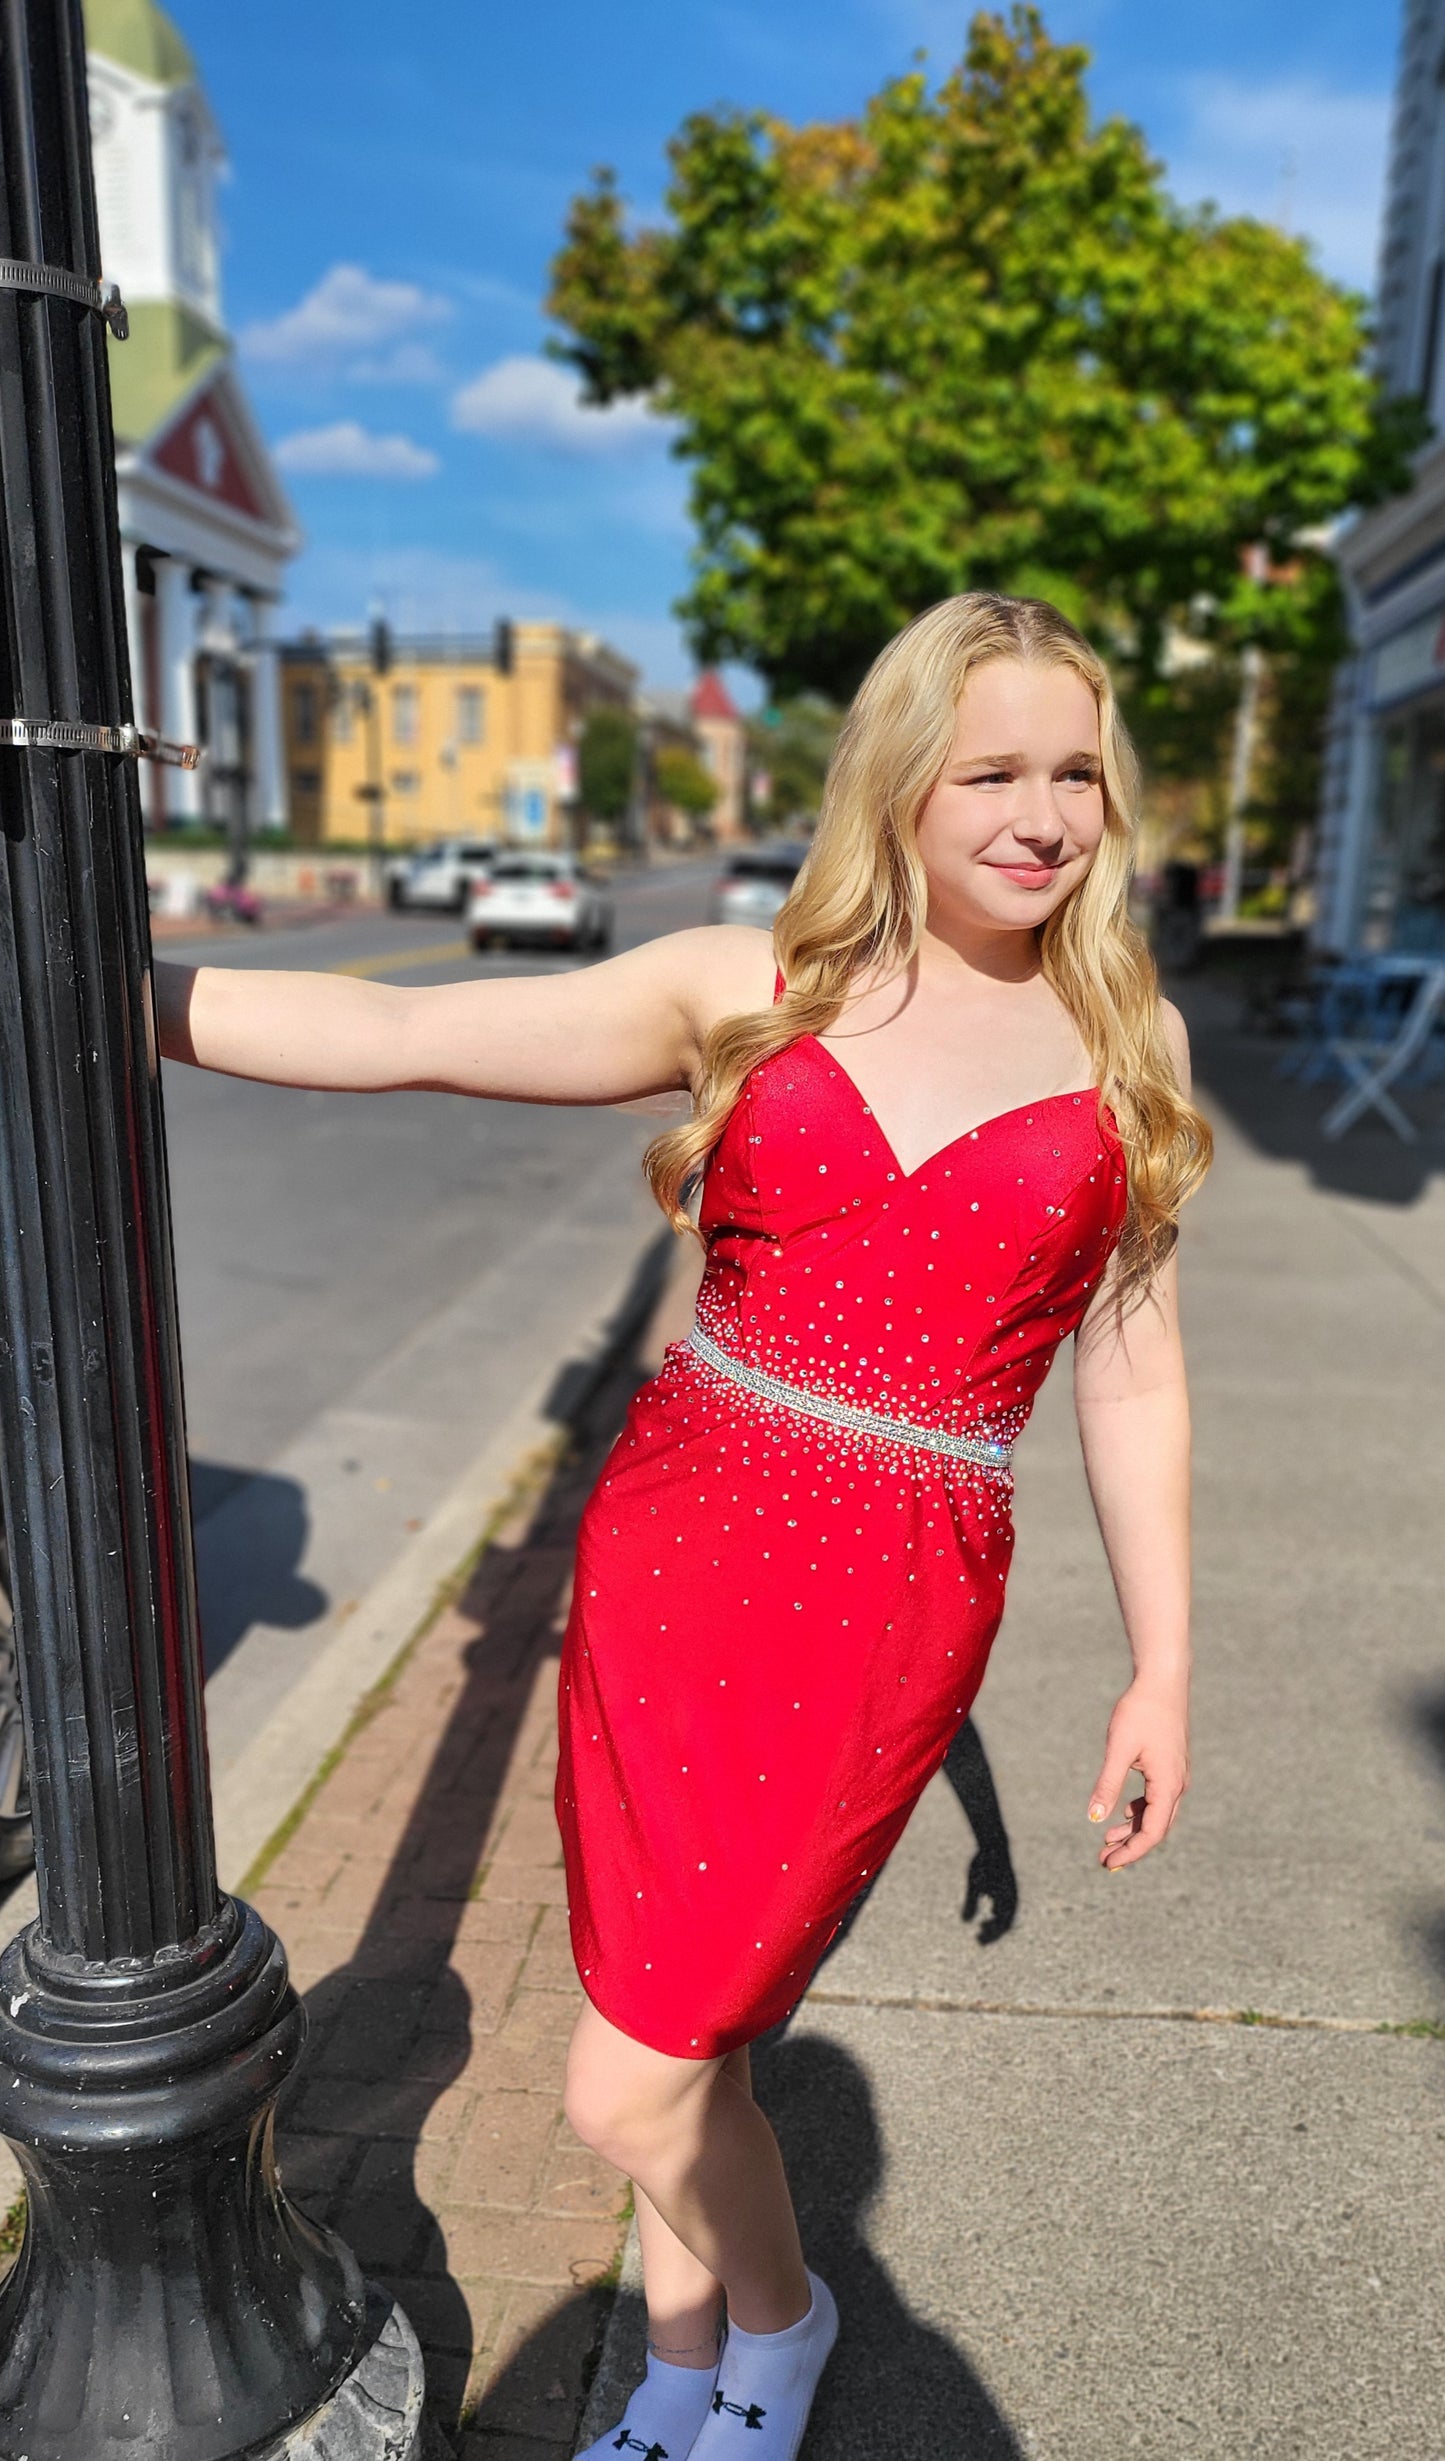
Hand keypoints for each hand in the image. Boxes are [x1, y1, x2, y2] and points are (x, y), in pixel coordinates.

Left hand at [1087, 1682, 1188, 1871]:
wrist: (1162, 1681)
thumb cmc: (1141, 1711)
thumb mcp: (1119, 1749)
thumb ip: (1107, 1785)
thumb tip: (1092, 1819)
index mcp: (1168, 1785)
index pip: (1152, 1832)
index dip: (1130, 1851)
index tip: (1107, 1862)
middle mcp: (1177, 1785)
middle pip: (1156, 1828)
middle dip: (1130, 1846)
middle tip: (1103, 1860)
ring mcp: (1176, 1776)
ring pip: (1157, 1814)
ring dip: (1133, 1829)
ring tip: (1107, 1840)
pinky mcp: (1170, 1766)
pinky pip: (1157, 1798)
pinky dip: (1140, 1811)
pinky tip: (1124, 1812)